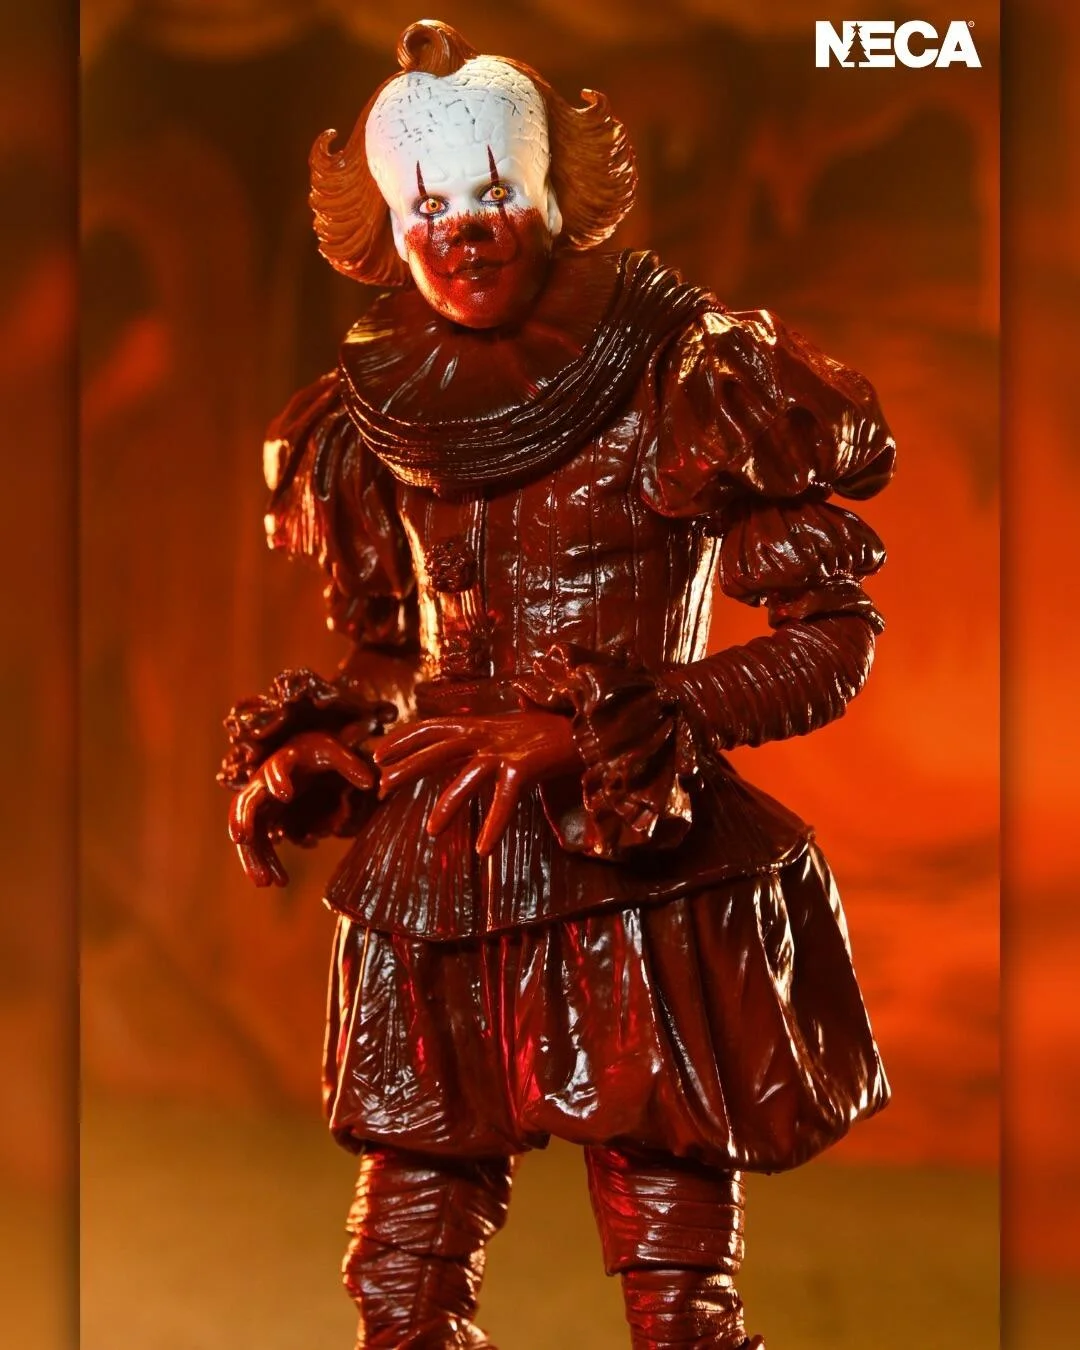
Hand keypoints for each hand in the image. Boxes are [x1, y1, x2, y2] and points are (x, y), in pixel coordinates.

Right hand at [228, 731, 374, 887]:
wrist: (304, 756)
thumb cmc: (319, 750)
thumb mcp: (335, 751)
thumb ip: (351, 764)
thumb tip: (370, 782)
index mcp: (283, 760)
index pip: (275, 767)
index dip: (277, 778)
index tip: (286, 794)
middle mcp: (264, 783)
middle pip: (245, 804)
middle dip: (243, 821)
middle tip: (243, 839)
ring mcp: (262, 805)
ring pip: (249, 832)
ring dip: (254, 856)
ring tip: (266, 882)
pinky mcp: (267, 820)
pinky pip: (261, 844)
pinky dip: (267, 862)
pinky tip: (279, 882)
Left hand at [372, 711, 580, 854]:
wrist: (593, 726)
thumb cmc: (557, 731)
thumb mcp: (516, 728)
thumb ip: (494, 735)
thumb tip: (479, 742)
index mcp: (483, 725)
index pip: (433, 726)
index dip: (403, 738)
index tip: (378, 754)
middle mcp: (490, 733)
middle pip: (438, 749)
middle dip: (407, 767)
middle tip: (380, 787)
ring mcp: (506, 749)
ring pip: (467, 778)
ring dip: (448, 805)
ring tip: (431, 831)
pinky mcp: (525, 766)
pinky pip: (504, 799)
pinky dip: (494, 824)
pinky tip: (483, 848)